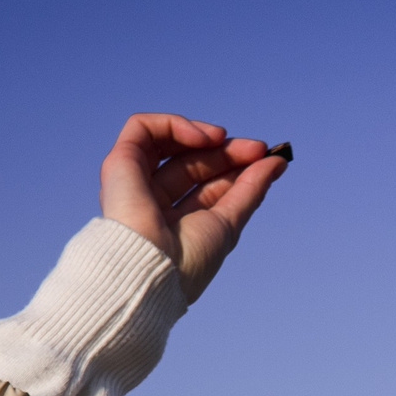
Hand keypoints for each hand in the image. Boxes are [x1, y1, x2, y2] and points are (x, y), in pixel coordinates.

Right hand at [98, 113, 287, 302]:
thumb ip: (251, 190)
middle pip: (193, 163)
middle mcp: (153, 200)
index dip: (237, 168)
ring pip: (169, 142)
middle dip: (227, 151)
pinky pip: (142, 127)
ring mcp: (134, 182)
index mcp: (176, 221)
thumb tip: (277, 163)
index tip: (267, 159)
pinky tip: (202, 138)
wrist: (152, 271)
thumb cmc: (188, 261)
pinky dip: (174, 124)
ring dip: (202, 135)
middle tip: (257, 149)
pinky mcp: (118, 164)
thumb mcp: (229, 222)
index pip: (209, 184)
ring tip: (224, 139)